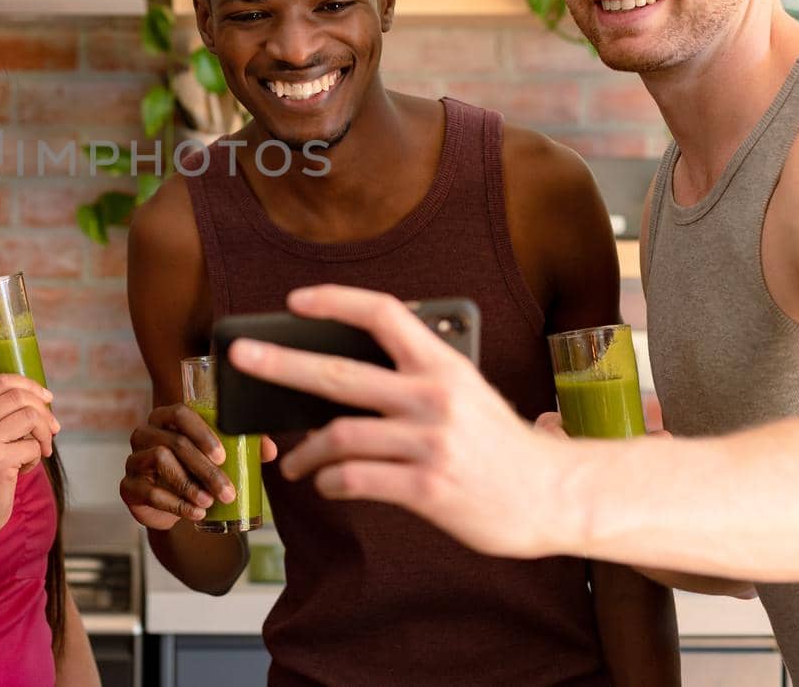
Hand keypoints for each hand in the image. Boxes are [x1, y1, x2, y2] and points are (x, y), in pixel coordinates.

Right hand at [0, 374, 56, 541]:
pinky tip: (23, 470)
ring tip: (39, 451)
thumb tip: (43, 397)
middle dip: (44, 412)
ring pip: (30, 417)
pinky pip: (33, 445)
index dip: (29, 385)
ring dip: (43, 435)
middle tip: (53, 430)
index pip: (1, 381)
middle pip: (19, 397)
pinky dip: (36, 457)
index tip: (47, 398)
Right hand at [120, 405, 277, 530]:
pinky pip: (150, 492)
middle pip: (175, 443)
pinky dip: (175, 504)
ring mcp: (134, 459)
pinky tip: (196, 513)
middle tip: (227, 491)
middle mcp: (146, 433)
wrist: (171, 503)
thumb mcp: (218, 458)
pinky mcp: (128, 486)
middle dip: (205, 469)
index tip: (223, 455)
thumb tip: (269, 450)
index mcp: (167, 418)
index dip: (201, 432)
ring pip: (160, 462)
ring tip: (210, 502)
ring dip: (189, 485)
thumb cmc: (195, 471)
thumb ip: (244, 448)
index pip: (180, 413)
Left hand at [227, 284, 581, 561]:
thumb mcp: (468, 392)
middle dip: (281, 363)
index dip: (336, 301)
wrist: (556, 496)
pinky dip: (333, 483)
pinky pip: (357, 480)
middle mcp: (434, 397)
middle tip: (242, 356)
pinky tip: (329, 485)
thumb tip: (346, 376)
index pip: (383, 313)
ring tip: (295, 462)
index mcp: (443, 365)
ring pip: (339, 436)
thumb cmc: (501, 445)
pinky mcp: (428, 488)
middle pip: (338, 374)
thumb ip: (419, 378)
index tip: (297, 301)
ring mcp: (430, 443)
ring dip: (306, 451)